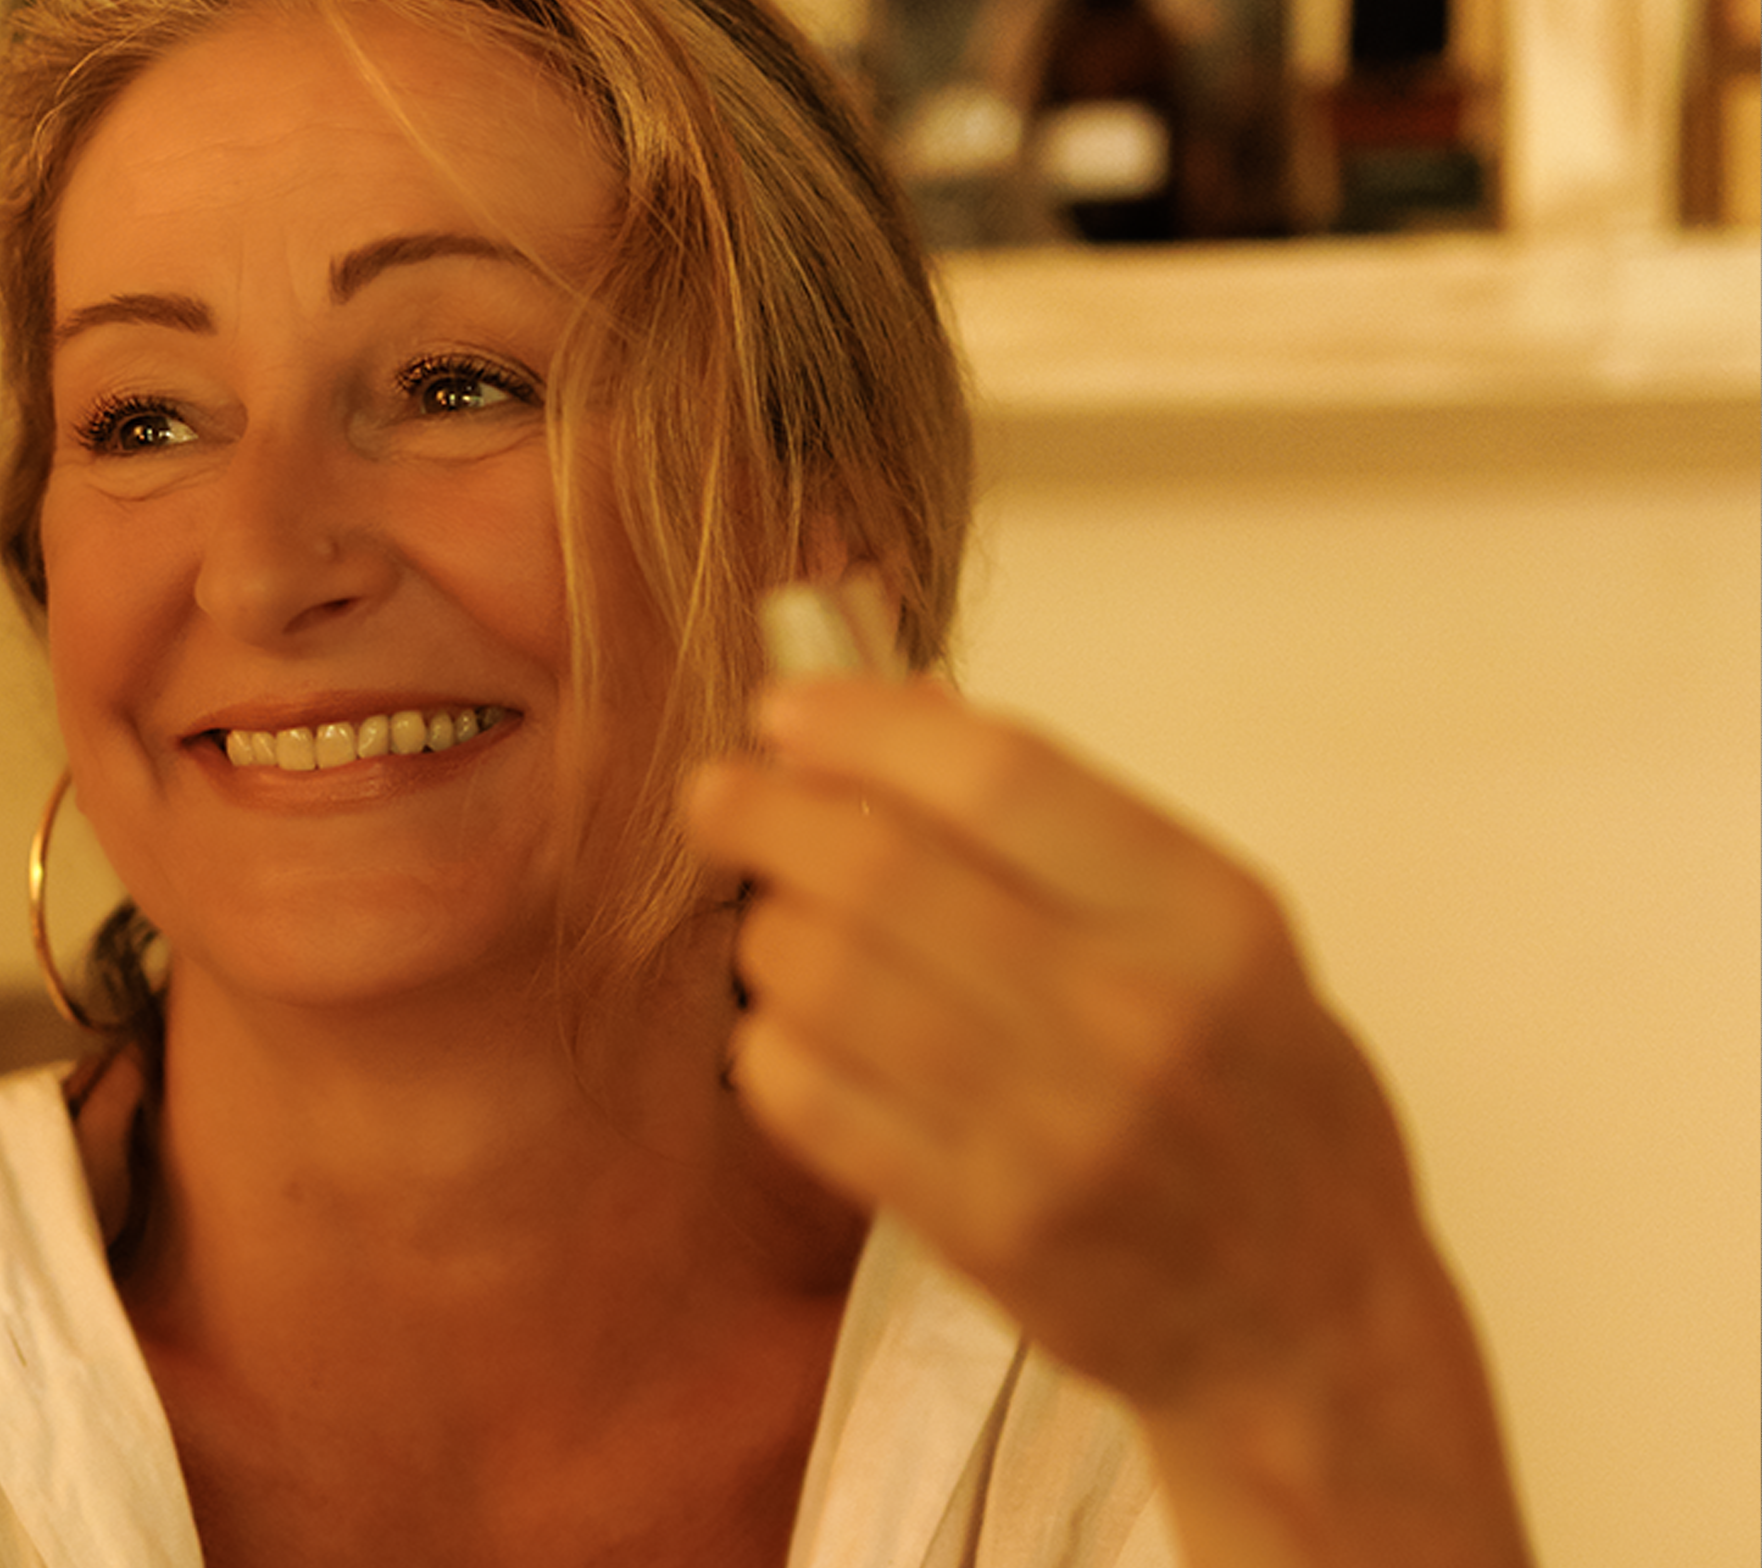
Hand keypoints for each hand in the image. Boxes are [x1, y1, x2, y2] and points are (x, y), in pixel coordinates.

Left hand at [685, 677, 1531, 1565]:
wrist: (1311, 1319)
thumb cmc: (1261, 1104)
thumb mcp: (1220, 940)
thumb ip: (1074, 836)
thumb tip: (901, 717)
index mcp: (1203, 915)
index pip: (997, 775)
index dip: (863, 728)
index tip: (784, 711)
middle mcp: (1134, 1012)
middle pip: (885, 871)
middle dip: (769, 815)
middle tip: (718, 797)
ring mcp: (1055, 1129)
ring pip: (829, 981)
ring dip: (767, 933)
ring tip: (771, 924)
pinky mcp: (987, 1228)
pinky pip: (816, 1103)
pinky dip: (771, 1048)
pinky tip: (780, 1031)